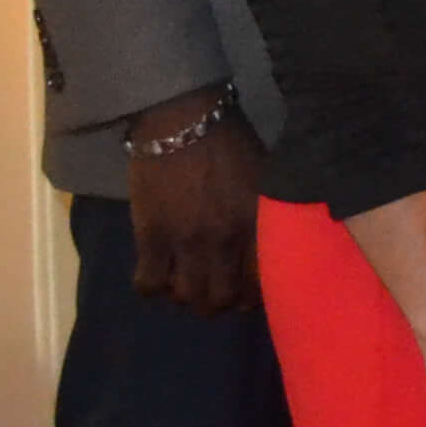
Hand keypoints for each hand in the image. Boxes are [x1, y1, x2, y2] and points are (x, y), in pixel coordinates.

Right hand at [126, 92, 264, 316]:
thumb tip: (277, 243)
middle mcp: (225, 239)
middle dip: (219, 304)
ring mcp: (186, 241)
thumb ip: (269, 214)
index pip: (262, 281)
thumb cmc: (231, 144)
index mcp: (259, 223)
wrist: (183, 121)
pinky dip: (152, 288)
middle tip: (214, 294)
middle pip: (221, 298)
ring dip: (186, 298)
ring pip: (186, 296)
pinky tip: (157, 276)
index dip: (254, 296)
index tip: (248, 294)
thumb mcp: (267, 178)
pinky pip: (148, 283)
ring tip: (185, 288)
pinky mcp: (151, 236)